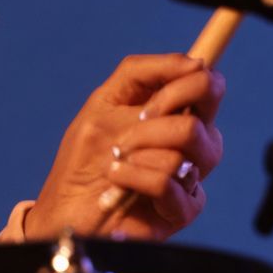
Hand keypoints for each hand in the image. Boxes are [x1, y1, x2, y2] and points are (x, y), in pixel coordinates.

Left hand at [25, 54, 224, 240]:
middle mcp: (190, 141)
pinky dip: (134, 176)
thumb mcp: (103, 103)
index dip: (182, 80)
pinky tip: (117, 182)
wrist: (66, 210)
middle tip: (125, 133)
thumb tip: (193, 62)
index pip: (206, 81)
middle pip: (206, 105)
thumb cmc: (84, 159)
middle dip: (157, 112)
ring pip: (189, 139)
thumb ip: (141, 75)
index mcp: (174, 113)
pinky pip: (170, 180)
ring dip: (139, 146)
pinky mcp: (183, 208)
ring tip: (115, 160)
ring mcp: (190, 174)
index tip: (149, 98)